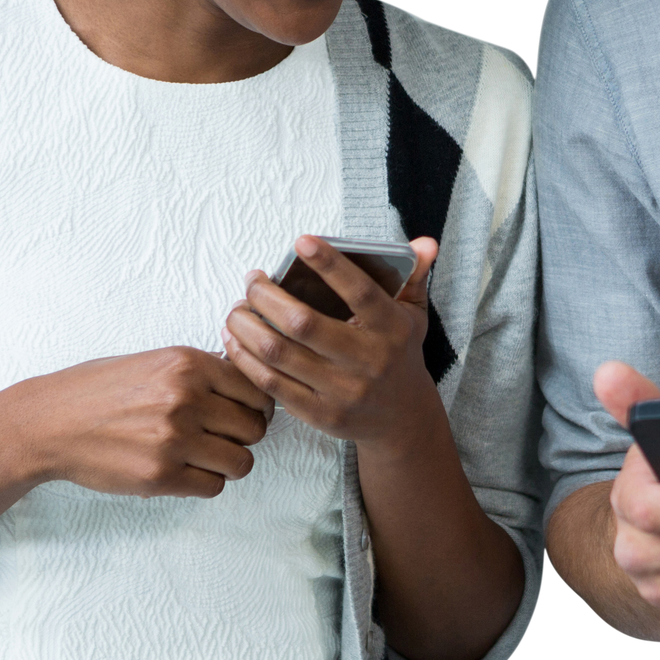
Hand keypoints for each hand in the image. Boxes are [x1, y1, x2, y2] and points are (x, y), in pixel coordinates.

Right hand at [16, 346, 275, 497]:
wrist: (50, 421)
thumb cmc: (102, 389)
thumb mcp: (157, 360)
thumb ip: (203, 371)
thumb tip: (250, 382)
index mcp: (189, 364)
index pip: (257, 390)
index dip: (255, 405)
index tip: (240, 412)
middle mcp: (186, 399)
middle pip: (254, 428)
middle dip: (243, 436)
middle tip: (221, 438)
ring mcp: (173, 439)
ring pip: (241, 462)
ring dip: (228, 463)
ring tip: (204, 456)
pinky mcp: (159, 476)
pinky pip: (213, 487)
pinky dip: (205, 482)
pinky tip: (185, 471)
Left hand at [221, 236, 440, 447]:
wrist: (402, 418)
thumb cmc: (399, 355)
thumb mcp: (414, 315)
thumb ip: (414, 276)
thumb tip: (424, 242)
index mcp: (391, 329)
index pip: (359, 292)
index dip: (330, 265)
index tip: (302, 241)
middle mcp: (368, 361)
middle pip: (303, 324)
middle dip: (266, 296)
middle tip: (252, 280)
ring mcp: (341, 391)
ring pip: (278, 354)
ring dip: (247, 326)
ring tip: (238, 308)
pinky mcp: (319, 413)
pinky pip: (270, 384)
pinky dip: (245, 359)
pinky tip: (235, 339)